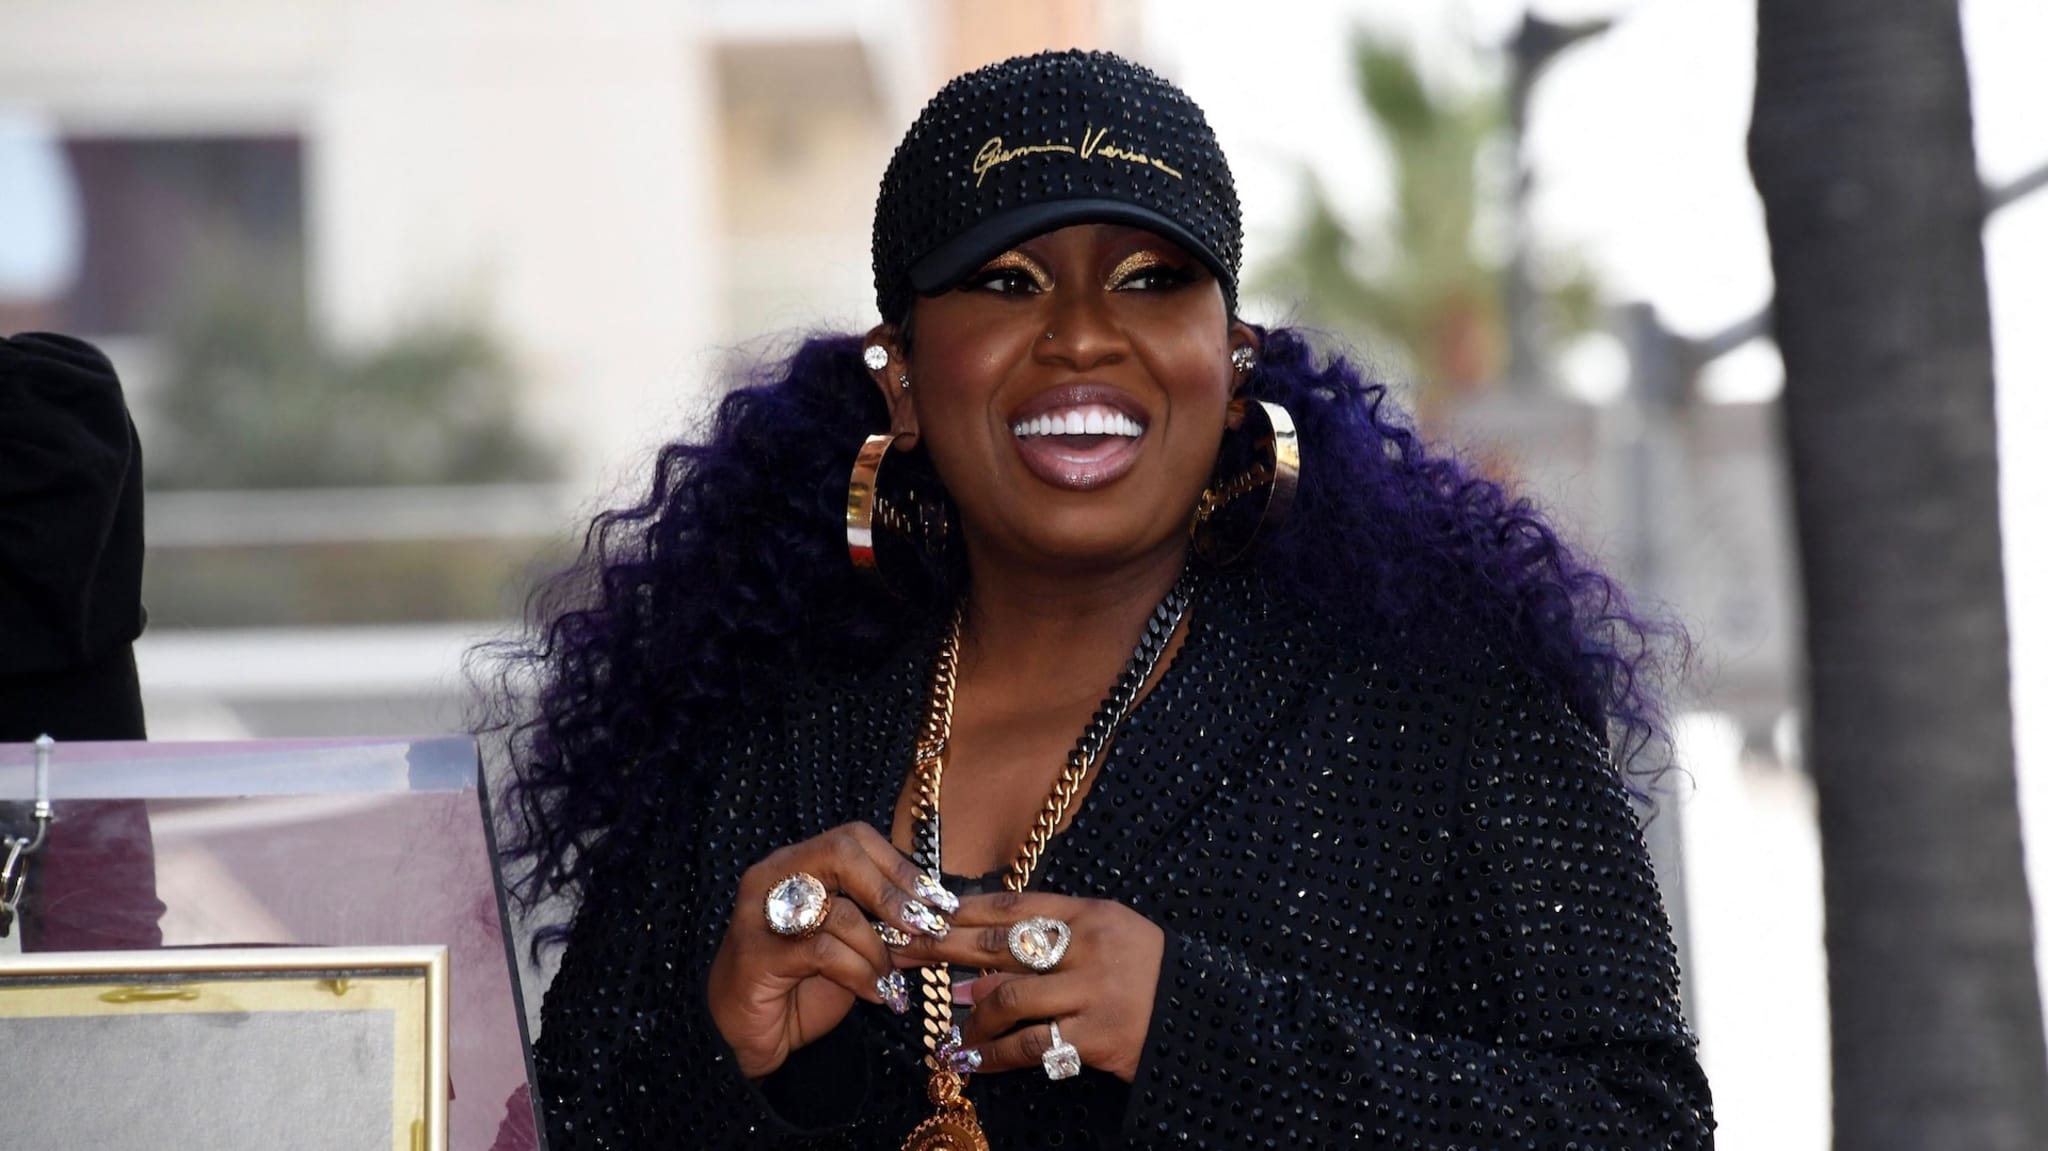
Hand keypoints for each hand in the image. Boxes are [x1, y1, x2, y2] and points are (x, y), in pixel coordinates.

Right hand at [706, 822, 955, 1078]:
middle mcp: (772, 876)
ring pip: (838, 910)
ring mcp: (760, 913)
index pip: (853, 838)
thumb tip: (940, 918)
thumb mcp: (850, 947)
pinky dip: (861, 973)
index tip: (938, 901)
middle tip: (923, 927)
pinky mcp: (757, 954)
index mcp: (794, 863)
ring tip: (892, 981)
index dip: (900, 865)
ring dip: (878, 950)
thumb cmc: (798, 986)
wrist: (744, 1036)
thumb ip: (885, 927)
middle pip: (841, 853)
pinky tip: (876, 995)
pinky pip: (825, 952)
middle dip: (891, 892)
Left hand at [893, 888, 1164, 1082]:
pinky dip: (997, 1056)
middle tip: (903, 957)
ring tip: (951, 1034)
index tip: (920, 915)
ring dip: (970, 1019)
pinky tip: (974, 1063)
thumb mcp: (1108, 936)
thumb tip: (976, 964)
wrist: (1206, 1016)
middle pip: (999, 947)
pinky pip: (1033, 1046)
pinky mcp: (1098, 1037)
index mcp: (1090, 913)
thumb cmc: (1146, 973)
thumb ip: (1051, 939)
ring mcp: (1094, 992)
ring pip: (1009, 1000)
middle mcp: (1089, 946)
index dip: (960, 911)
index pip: (1011, 906)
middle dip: (943, 952)